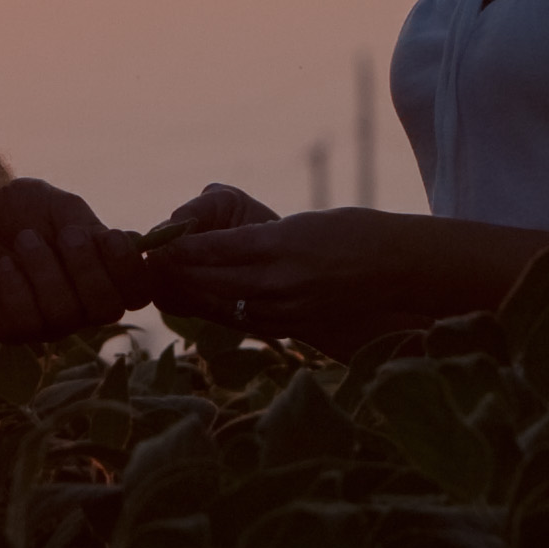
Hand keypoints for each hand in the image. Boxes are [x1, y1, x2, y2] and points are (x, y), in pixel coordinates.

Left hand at [0, 177, 142, 343]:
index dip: (131, 271)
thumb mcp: (57, 205)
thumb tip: (122, 243)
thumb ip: (87, 224)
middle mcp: (84, 305)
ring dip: (46, 270)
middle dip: (88, 270)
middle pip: (108, 310)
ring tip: (25, 239)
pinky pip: (28, 321)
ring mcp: (51, 322)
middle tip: (66, 234)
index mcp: (105, 274)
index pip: (139, 292)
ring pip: (65, 314)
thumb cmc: (20, 210)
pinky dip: (17, 287)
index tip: (110, 237)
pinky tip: (5, 264)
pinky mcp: (14, 331)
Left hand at [141, 194, 420, 348]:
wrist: (399, 267)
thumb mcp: (301, 223)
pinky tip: (205, 298)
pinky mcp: (293, 325)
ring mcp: (286, 308)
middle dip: (176, 273)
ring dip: (193, 292)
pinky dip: (220, 307)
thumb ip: (257, 236)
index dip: (179, 248)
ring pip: (222, 303)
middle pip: (210, 281)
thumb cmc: (353, 232)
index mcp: (282, 245)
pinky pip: (244, 318)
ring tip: (167, 280)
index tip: (154, 242)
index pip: (215, 249)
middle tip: (148, 264)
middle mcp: (280, 280)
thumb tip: (213, 239)